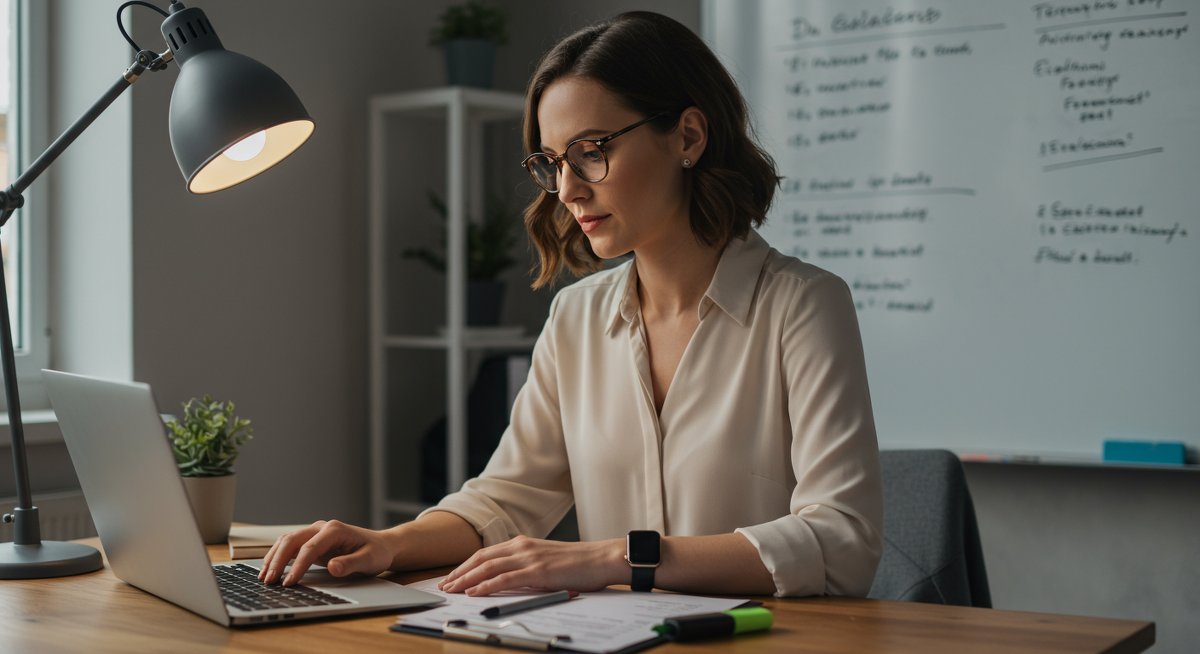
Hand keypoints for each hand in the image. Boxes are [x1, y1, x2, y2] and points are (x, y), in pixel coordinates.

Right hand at [258, 519, 395, 585]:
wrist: (380, 545)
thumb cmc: (376, 552)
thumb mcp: (369, 560)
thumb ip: (351, 564)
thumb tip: (333, 568)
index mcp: (334, 530)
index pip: (310, 548)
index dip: (298, 566)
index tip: (289, 582)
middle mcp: (321, 527)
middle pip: (292, 540)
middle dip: (278, 561)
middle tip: (269, 581)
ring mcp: (315, 533)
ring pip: (287, 541)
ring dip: (274, 557)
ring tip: (264, 577)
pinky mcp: (311, 540)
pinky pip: (289, 545)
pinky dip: (277, 556)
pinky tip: (270, 569)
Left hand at [438, 535, 623, 595]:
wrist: (601, 559)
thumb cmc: (578, 563)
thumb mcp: (546, 560)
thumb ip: (525, 566)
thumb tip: (507, 580)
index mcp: (523, 543)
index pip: (486, 553)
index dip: (466, 565)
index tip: (452, 576)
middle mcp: (522, 546)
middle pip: (481, 558)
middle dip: (459, 572)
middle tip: (444, 585)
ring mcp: (529, 558)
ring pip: (488, 567)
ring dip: (466, 580)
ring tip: (451, 590)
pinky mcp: (537, 572)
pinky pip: (505, 579)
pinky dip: (486, 585)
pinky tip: (474, 592)